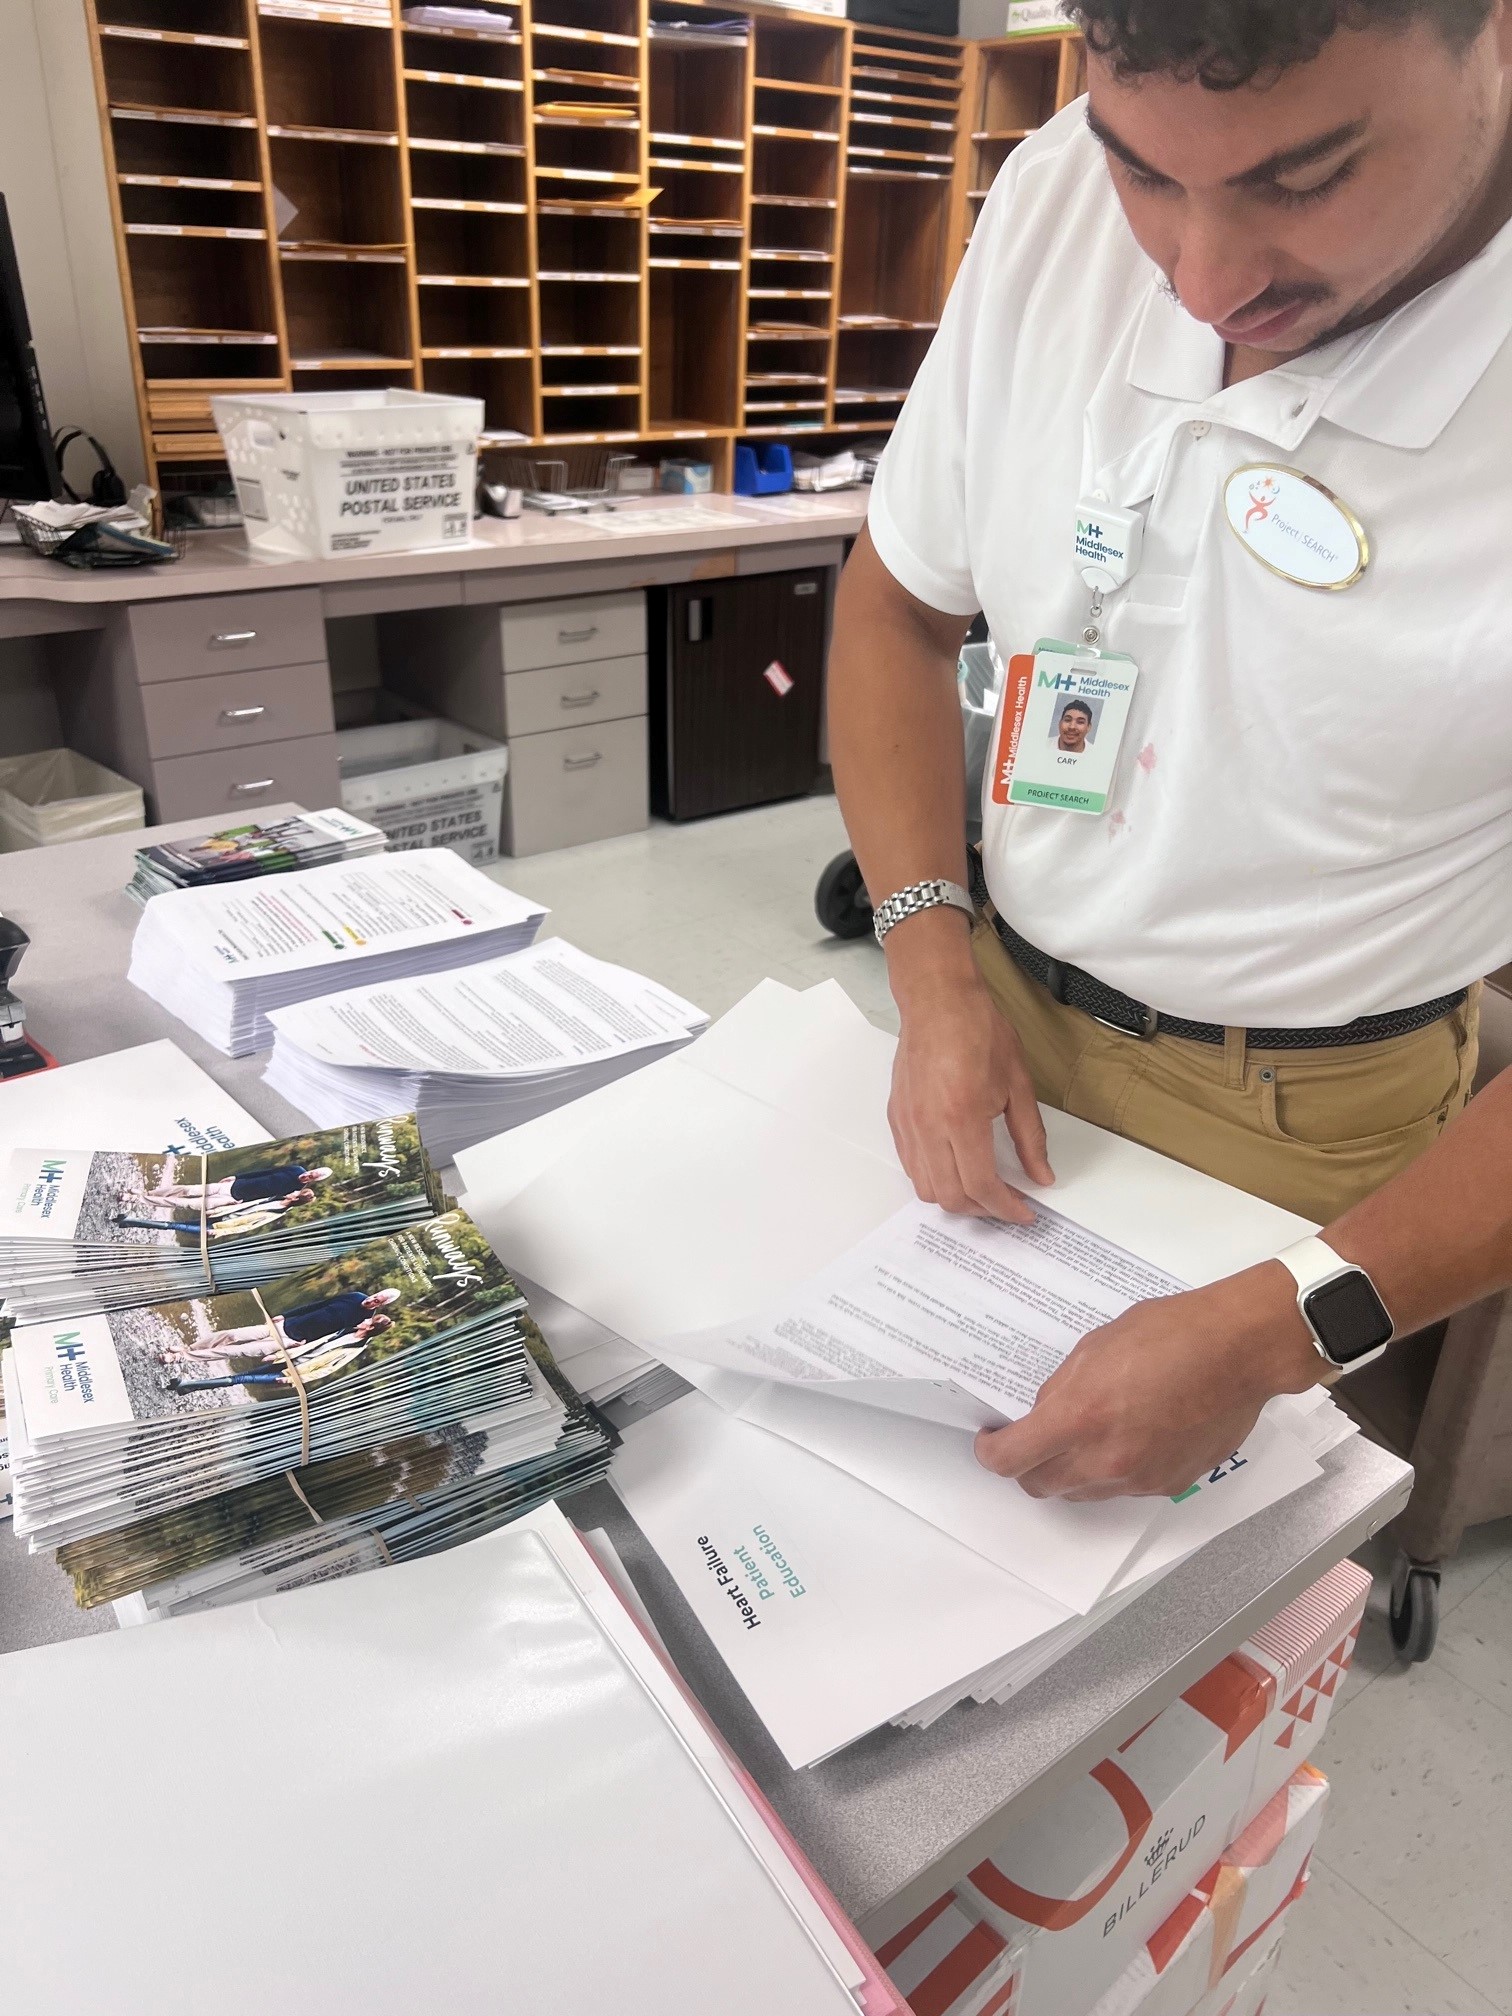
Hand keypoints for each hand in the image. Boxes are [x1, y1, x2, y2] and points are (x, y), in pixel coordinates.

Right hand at [886, 915, 1053, 1223]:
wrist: (939, 1000)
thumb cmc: (978, 1030)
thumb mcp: (1019, 1085)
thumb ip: (1030, 1137)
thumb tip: (1041, 1175)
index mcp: (962, 1118)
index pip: (982, 1185)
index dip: (1006, 1208)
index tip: (1025, 1212)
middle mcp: (929, 1127)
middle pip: (951, 1196)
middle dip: (983, 1210)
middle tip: (1007, 1202)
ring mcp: (908, 1124)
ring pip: (926, 1187)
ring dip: (956, 1197)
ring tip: (982, 1186)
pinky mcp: (897, 1118)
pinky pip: (911, 1165)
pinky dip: (934, 1177)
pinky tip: (956, 1164)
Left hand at [974, 1261, 1322, 1499]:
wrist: (1239, 1351)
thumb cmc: (1172, 1333)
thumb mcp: (1095, 1346)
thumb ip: (1062, 1388)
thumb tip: (1044, 1414)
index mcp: (1079, 1417)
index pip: (1010, 1460)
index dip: (991, 1452)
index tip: (991, 1440)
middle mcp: (1106, 1459)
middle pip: (1041, 1486)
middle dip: (1028, 1465)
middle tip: (1033, 1438)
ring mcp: (1139, 1478)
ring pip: (1082, 1492)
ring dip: (1070, 1470)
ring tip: (1088, 1432)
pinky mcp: (1168, 1484)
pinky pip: (1123, 1489)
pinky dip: (1113, 1470)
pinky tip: (1130, 1434)